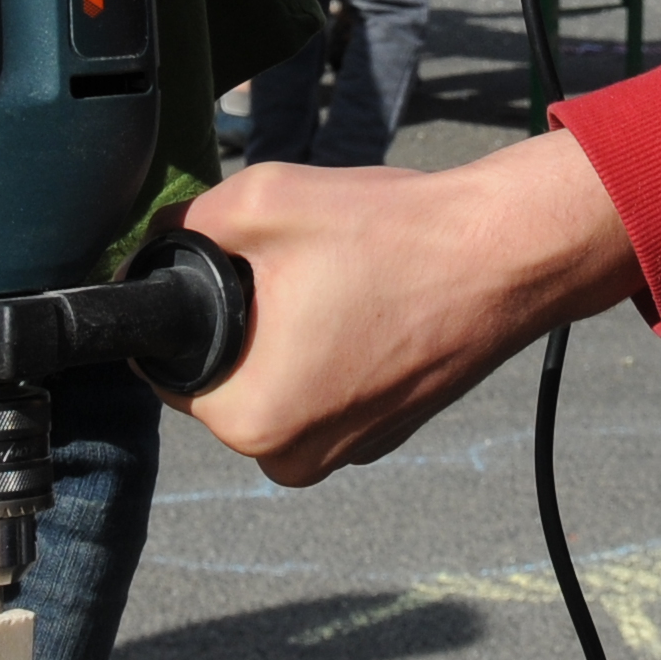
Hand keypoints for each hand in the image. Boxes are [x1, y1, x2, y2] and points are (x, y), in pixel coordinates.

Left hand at [180, 129, 647, 481]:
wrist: (506, 255)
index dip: (188, 302)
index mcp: (250, 421)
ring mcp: (346, 451)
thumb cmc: (389, 234)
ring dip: (289, 329)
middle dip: (243, 316)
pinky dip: (334, 344)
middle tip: (294, 261)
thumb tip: (154, 242)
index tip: (234, 262)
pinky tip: (366, 297)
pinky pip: (326, 386)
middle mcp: (293, 458)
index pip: (170, 366)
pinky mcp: (385, 431)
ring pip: (278, 378)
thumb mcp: (258, 201)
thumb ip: (184, 225)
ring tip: (337, 276)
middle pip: (225, 374)